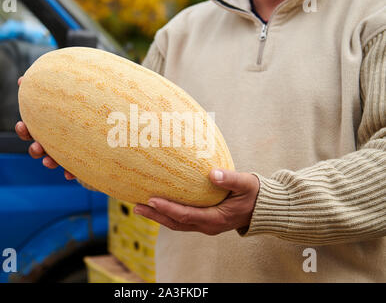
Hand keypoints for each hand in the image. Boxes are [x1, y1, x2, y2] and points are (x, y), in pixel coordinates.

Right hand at [15, 77, 75, 179]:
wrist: (111, 118)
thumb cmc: (84, 99)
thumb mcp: (69, 90)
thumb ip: (48, 86)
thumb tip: (21, 79)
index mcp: (50, 125)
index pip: (31, 130)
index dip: (24, 130)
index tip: (22, 125)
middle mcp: (57, 140)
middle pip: (40, 149)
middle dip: (35, 150)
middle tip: (37, 147)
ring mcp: (70, 151)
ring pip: (55, 161)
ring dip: (49, 162)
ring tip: (48, 162)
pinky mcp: (84, 160)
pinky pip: (75, 170)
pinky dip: (70, 172)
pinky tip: (68, 174)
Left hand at [134, 169, 259, 234]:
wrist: (263, 208)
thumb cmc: (254, 194)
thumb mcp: (246, 184)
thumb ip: (231, 179)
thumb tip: (212, 173)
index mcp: (216, 219)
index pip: (186, 215)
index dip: (168, 208)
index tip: (152, 200)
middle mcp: (208, 225)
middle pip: (176, 223)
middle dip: (155, 215)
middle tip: (136, 206)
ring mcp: (205, 225)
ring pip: (177, 223)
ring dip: (158, 216)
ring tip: (140, 207)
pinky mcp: (204, 221)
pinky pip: (182, 219)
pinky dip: (168, 213)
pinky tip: (158, 204)